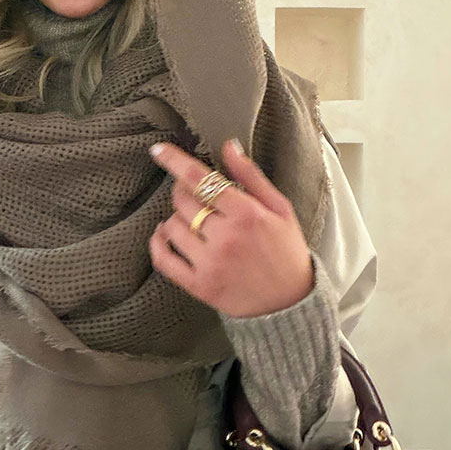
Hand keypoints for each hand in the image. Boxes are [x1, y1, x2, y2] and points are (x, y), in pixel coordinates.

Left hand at [148, 139, 313, 318]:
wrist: (292, 303)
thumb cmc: (287, 251)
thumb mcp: (279, 208)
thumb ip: (251, 176)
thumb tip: (228, 146)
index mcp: (246, 214)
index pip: (199, 179)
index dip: (174, 160)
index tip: (158, 150)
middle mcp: (225, 237)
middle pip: (182, 200)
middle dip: (183, 190)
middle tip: (193, 193)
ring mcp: (210, 263)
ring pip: (172, 226)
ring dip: (176, 218)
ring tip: (192, 219)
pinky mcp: (199, 286)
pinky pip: (163, 259)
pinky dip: (158, 243)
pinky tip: (165, 234)